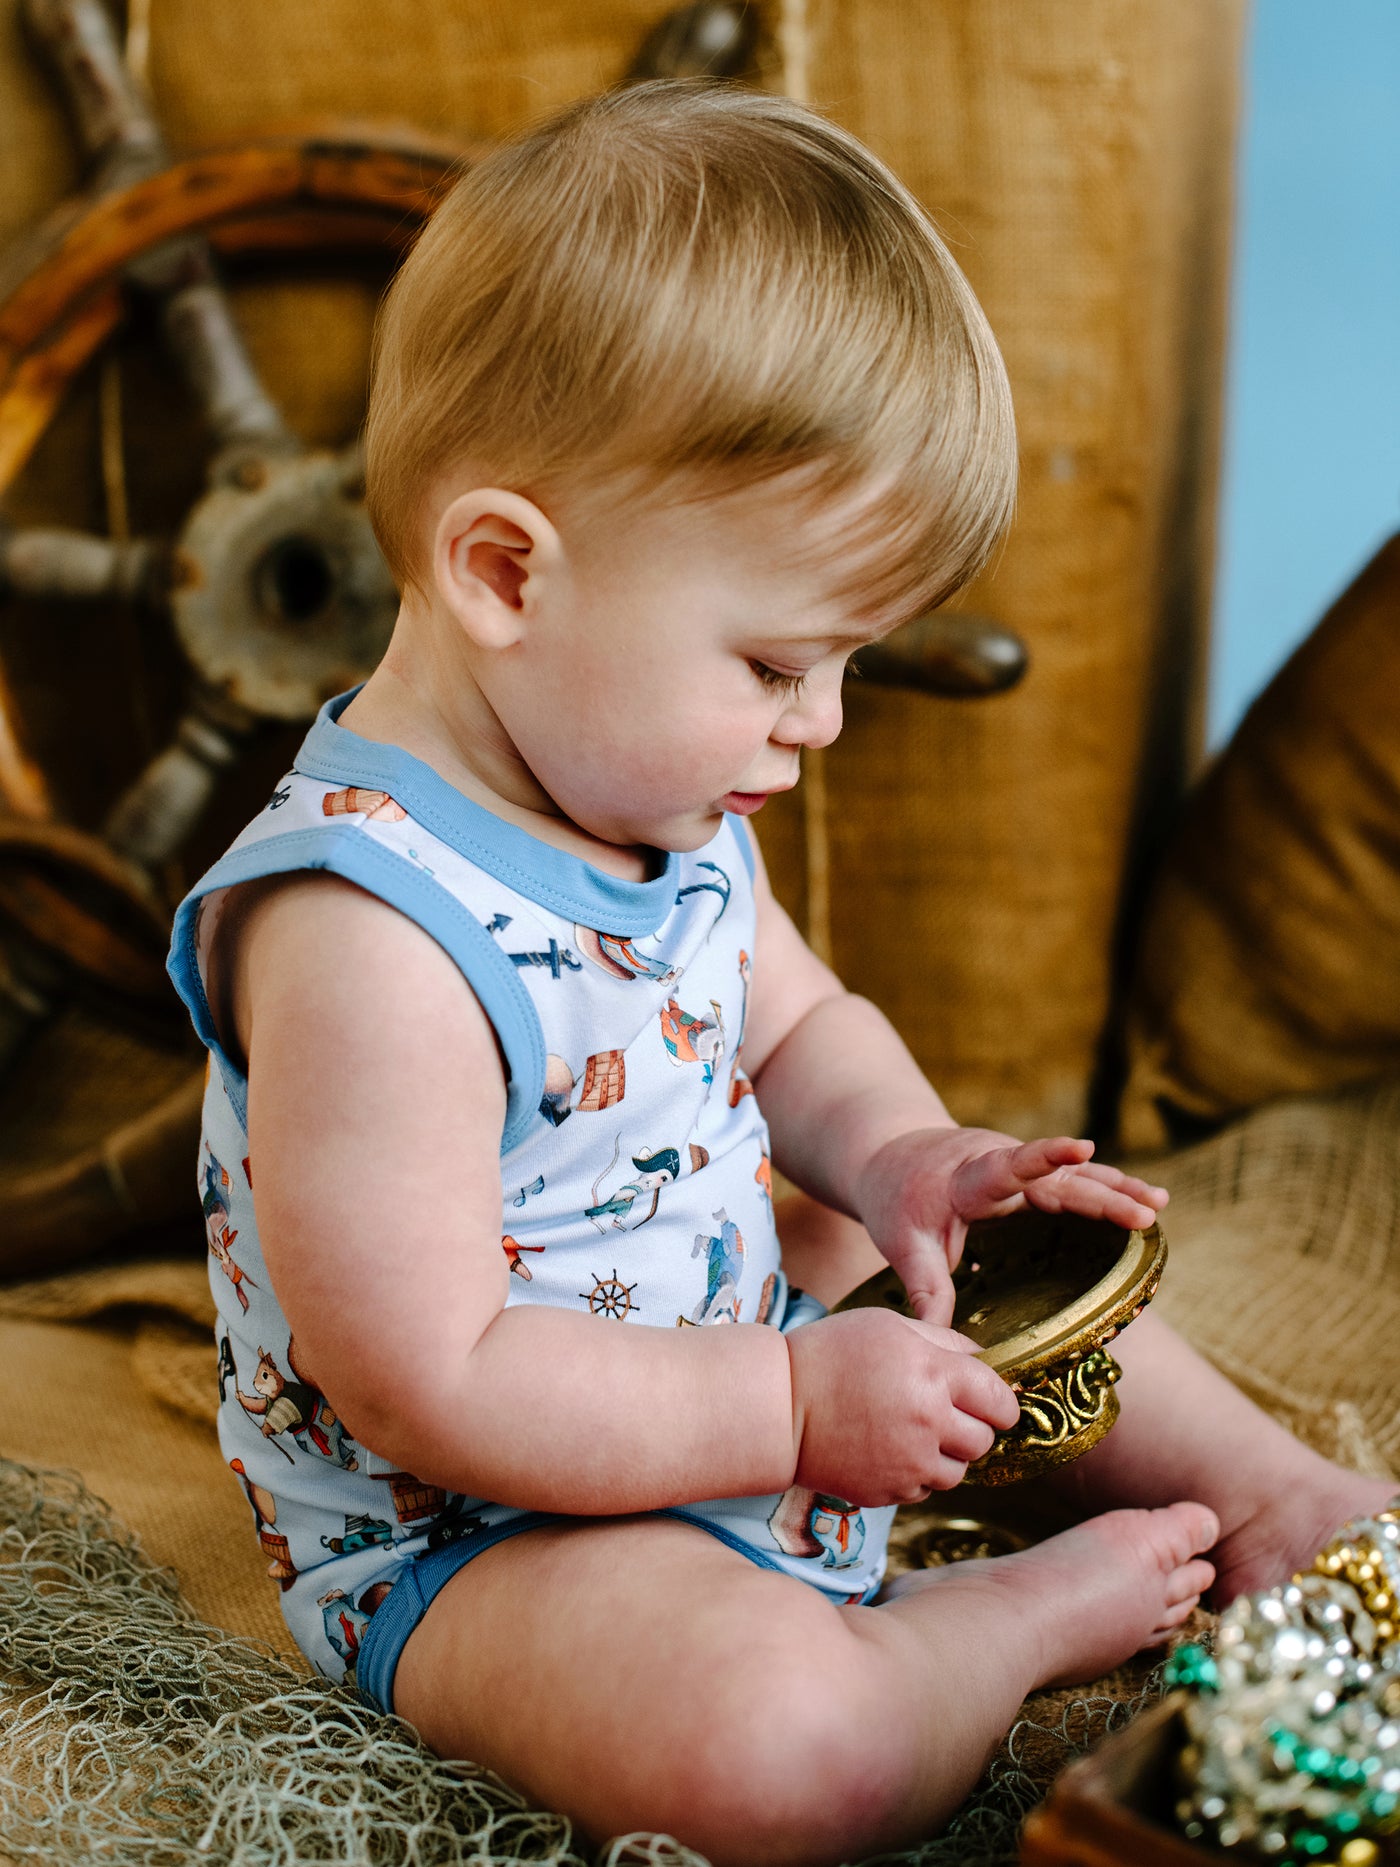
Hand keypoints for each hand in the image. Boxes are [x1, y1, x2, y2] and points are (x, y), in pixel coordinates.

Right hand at [785, 1306, 1020, 1505]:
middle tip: (942, 1412)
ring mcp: (909, 1464)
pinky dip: (915, 1474)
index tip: (987, 1400)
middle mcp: (929, 1423)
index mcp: (934, 1375)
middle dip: (972, 1427)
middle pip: (984, 1441)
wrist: (777, 1406)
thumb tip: (984, 1359)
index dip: (999, 1402)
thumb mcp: (889, 1326)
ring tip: (910, 1431)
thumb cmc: (830, 1354)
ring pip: (957, 1472)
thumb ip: (945, 1341)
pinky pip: (923, 1490)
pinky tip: (888, 1449)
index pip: (1001, 1402)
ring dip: (945, 1454)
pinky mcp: (889, 1492)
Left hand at [854, 1127, 1168, 1325]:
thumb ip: (926, 1290)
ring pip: (1072, 1175)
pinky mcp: (1028, 1173)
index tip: (1083, 1147)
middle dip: (1103, 1193)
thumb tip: (943, 1346)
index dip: (1044, 1157)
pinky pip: (1070, 1180)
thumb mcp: (902, 1244)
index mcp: (967, 1178)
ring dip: (1116, 1188)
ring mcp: (1017, 1162)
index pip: (1008, 1166)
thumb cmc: (897, 1200)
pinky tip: (1142, 1203)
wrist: (891, 1155)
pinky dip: (1105, 1190)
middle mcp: (999, 1162)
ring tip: (1159, 1202)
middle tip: (1147, 1210)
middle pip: (1057, 1178)